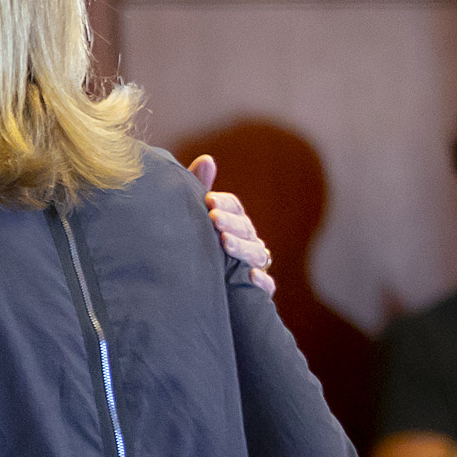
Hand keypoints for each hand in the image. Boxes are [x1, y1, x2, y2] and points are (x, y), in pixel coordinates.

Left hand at [189, 155, 276, 296]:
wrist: (189, 297)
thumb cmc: (191, 251)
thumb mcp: (193, 222)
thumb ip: (199, 190)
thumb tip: (207, 159)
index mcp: (232, 224)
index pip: (234, 208)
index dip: (224, 203)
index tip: (207, 200)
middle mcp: (247, 243)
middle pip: (245, 229)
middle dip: (230, 223)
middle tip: (213, 219)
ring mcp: (254, 266)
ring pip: (256, 254)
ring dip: (242, 248)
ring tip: (225, 244)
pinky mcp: (256, 293)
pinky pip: (266, 286)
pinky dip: (261, 281)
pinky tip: (249, 276)